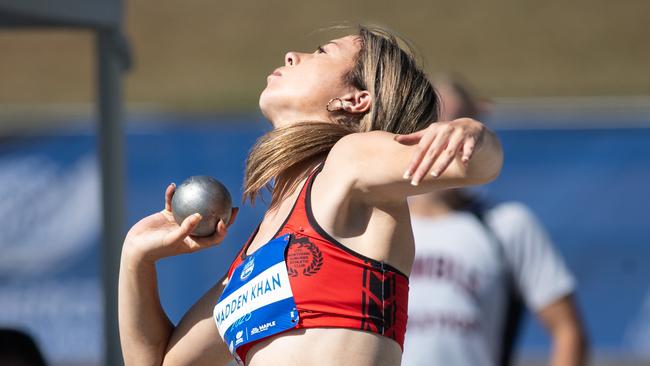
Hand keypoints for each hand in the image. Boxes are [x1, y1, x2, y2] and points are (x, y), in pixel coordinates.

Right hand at [123, 183, 238, 262]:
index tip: (225, 220)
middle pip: (209, 221)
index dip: (223, 230)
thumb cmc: (156, 248)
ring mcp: (179, 222)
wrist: (136, 248)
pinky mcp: (167, 215)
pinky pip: (172, 202)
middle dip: (221, 213)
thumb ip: (186, 228)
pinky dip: (173, 195)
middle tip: (230, 203)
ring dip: (200, 198)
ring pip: (192, 208)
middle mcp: (189, 231)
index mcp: (194, 242)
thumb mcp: (172, 240)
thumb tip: (200, 215)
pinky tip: (173, 186)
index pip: (214, 237)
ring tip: (206, 186)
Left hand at [394, 118, 485, 184]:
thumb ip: (414, 138)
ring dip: (442, 163)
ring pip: (450, 152)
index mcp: (433, 130)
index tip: (406, 176)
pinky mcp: (472, 138)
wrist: (471, 127)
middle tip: (415, 182)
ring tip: (434, 175)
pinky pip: (469, 148)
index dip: (413, 163)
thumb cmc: (446, 134)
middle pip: (432, 152)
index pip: (421, 149)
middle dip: (423, 168)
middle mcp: (445, 131)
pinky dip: (467, 154)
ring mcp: (459, 134)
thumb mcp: (431, 134)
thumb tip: (395, 139)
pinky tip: (465, 163)